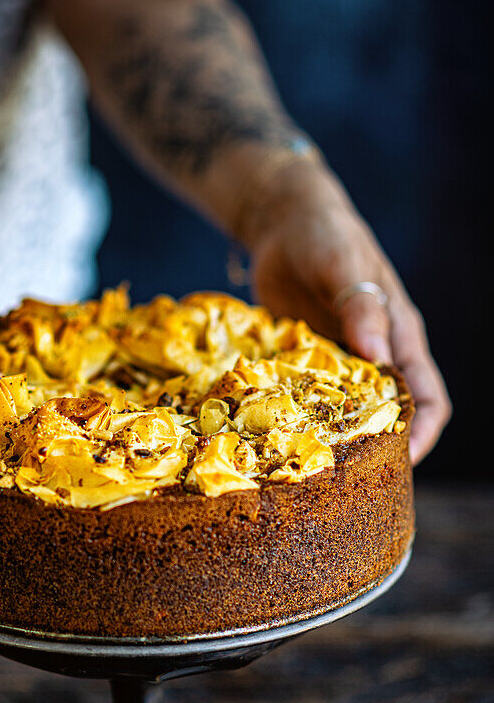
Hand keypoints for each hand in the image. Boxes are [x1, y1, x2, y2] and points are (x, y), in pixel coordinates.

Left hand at [242, 161, 451, 463]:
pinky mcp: (302, 362)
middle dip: (376, 448)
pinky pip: (305, 399)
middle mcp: (372, 355)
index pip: (429, 396)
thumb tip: (376, 353)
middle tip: (347, 480)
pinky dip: (296, 417)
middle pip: (388, 415)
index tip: (405, 462)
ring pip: (344, 414)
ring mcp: (336, 362)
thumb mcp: (342, 264)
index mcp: (399, 335)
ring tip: (309, 468)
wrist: (282, 222)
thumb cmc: (324, 236)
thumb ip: (359, 304)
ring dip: (332, 438)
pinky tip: (274, 435)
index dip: (424, 431)